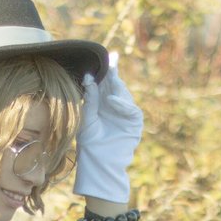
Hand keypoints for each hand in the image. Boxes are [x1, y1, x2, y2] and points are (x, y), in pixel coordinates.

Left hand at [73, 59, 143, 203]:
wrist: (99, 164)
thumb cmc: (90, 144)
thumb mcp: (86, 118)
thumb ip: (90, 99)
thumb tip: (88, 78)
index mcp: (102, 104)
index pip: (105, 83)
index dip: (106, 71)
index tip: (105, 56)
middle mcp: (114, 107)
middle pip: (116, 86)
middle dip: (113, 74)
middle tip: (111, 60)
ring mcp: (125, 115)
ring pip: (124, 95)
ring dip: (117, 86)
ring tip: (110, 78)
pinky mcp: (133, 124)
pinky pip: (131, 110)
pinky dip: (122, 104)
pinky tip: (112, 99)